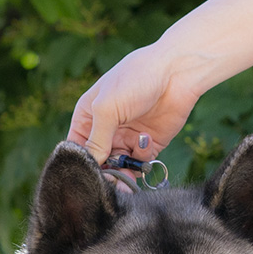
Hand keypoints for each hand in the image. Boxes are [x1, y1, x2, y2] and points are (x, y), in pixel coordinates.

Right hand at [67, 46, 199, 164]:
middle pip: (99, 163)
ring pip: (119, 168)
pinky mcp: (148, 145)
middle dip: (105, 173)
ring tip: (129, 173)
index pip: (77, 148)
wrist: (176, 73)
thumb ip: (96, 140)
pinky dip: (141, 160)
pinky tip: (146, 141)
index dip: (81, 163)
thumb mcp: (106, 108)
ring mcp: (127, 137)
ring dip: (124, 173)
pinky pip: (139, 164)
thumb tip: (90, 166)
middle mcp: (106, 130)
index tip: (89, 175)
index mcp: (88, 117)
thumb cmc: (135, 79)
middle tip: (113, 180)